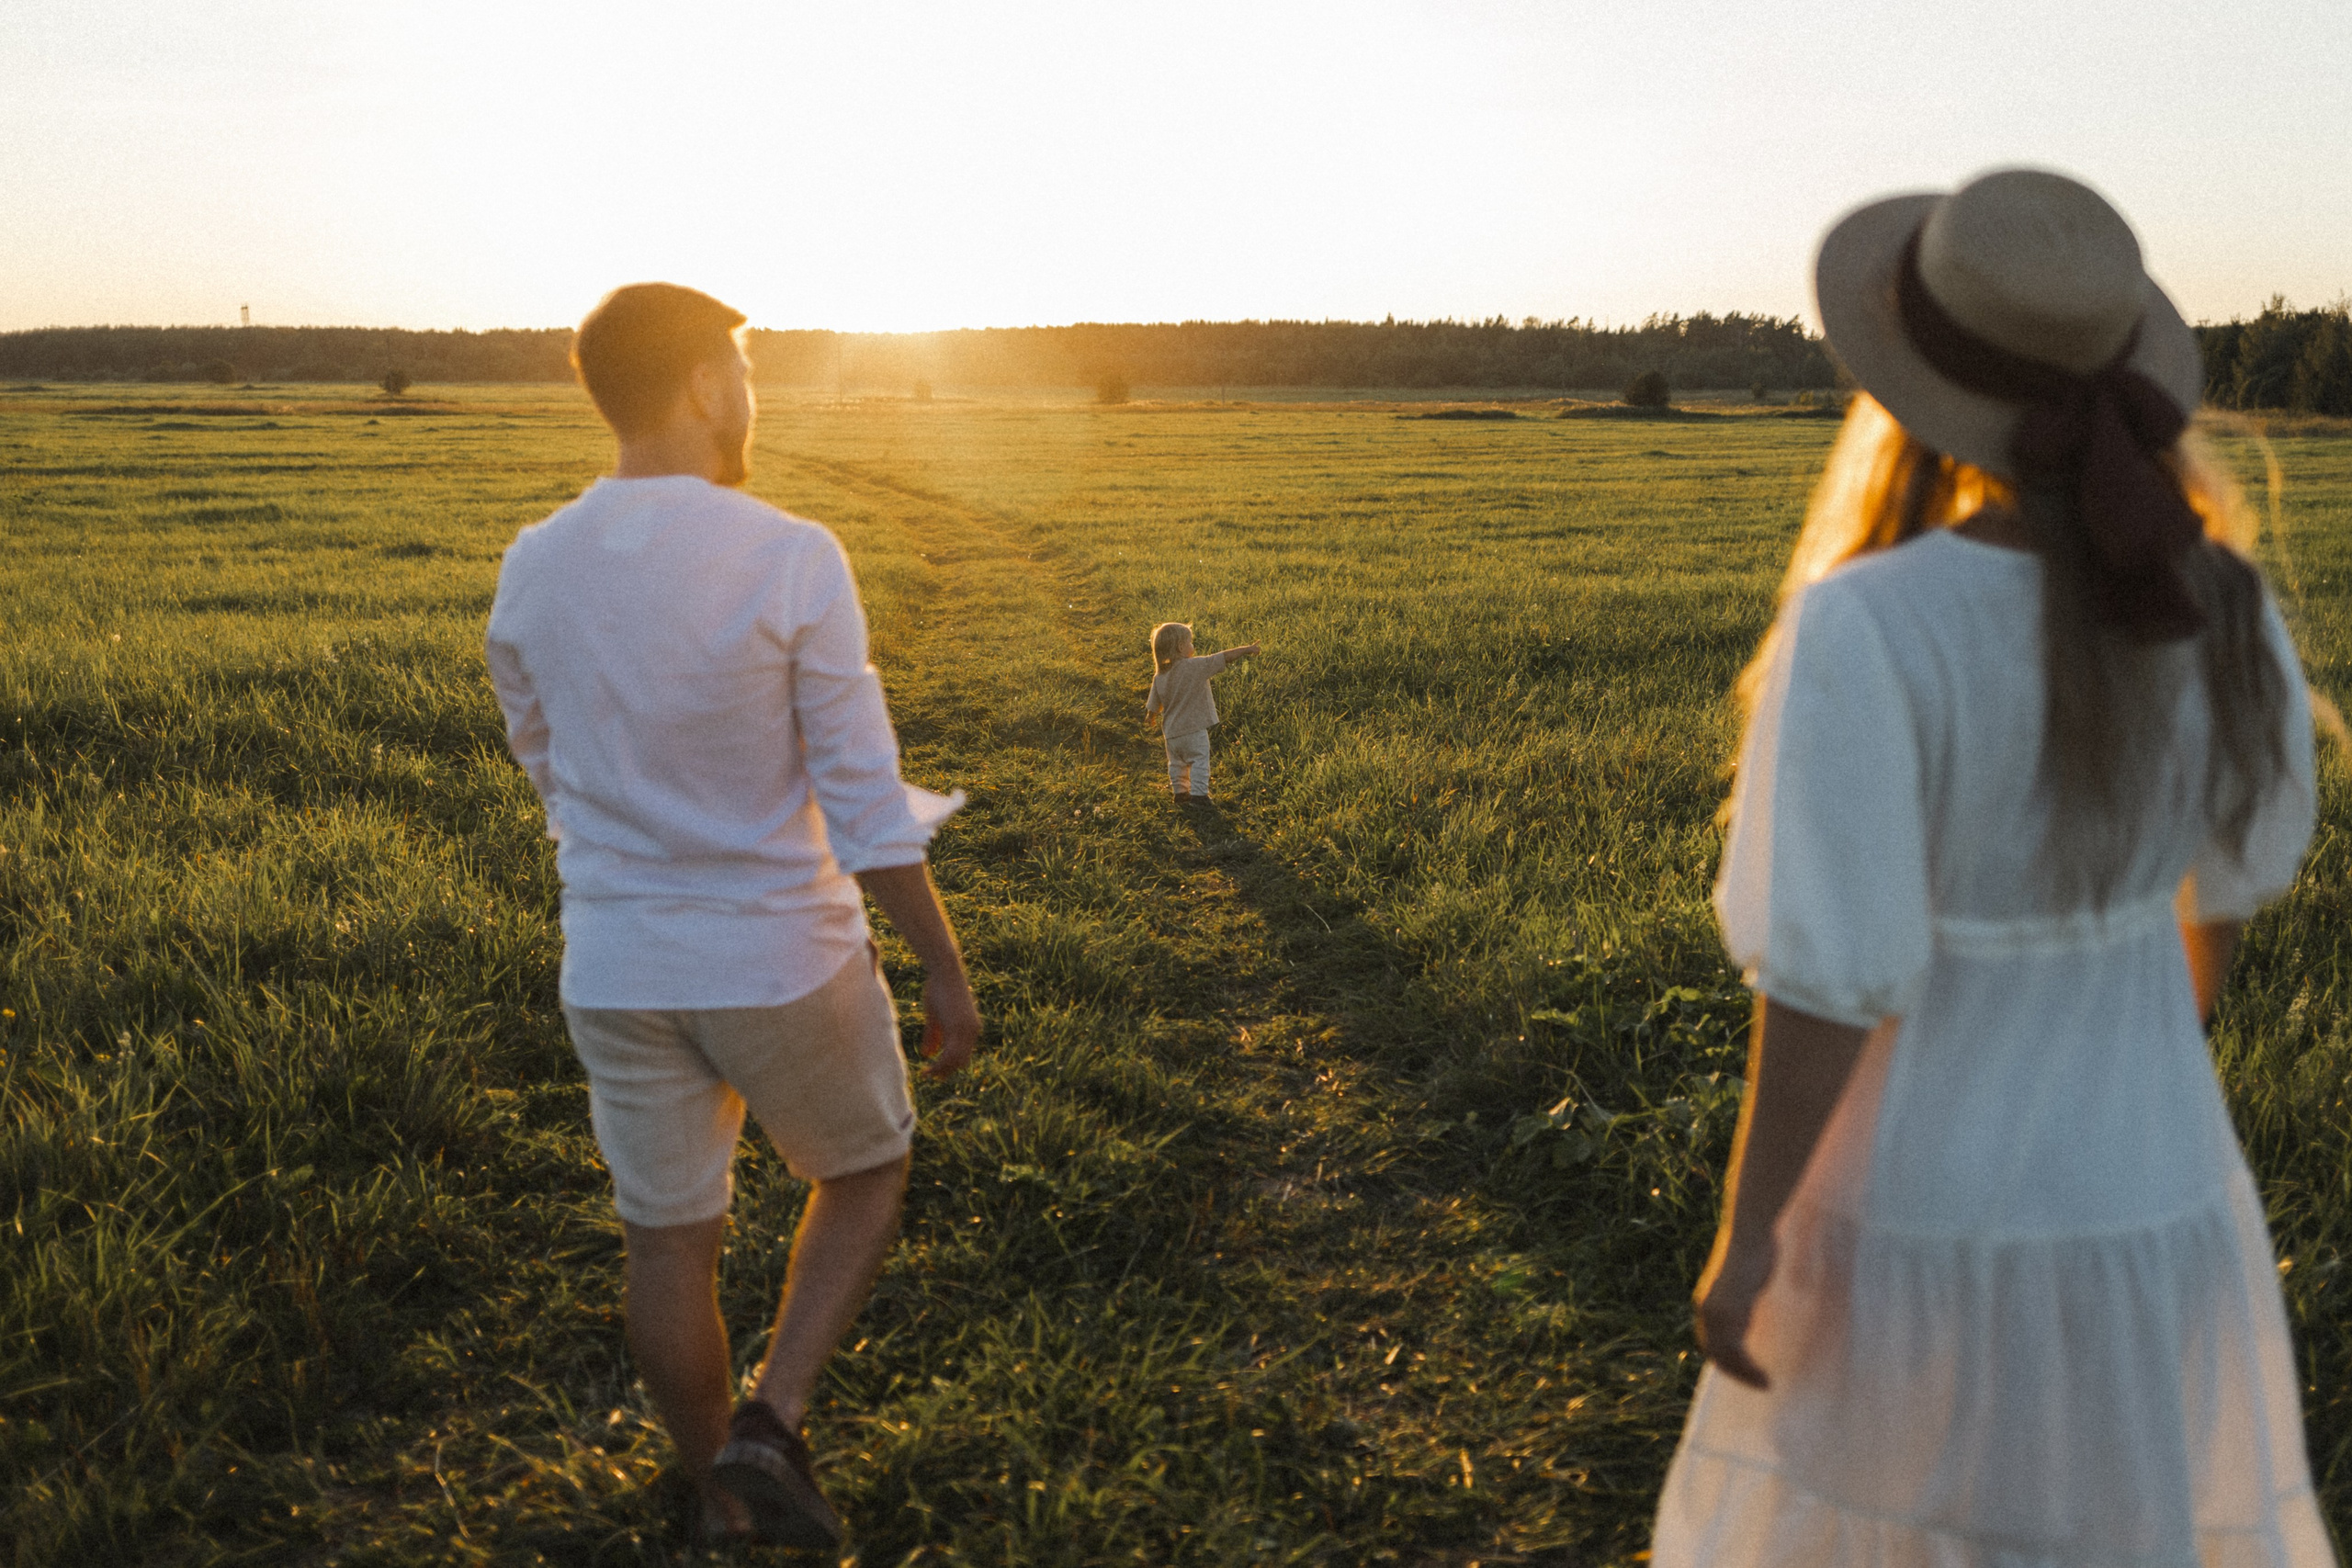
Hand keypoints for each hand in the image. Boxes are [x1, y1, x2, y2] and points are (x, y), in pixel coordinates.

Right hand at [919, 968, 981, 1080]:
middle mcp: (972, 1031)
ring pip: (956, 1061)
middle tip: (930, 1076)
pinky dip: (940, 1065)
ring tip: (927, 1075)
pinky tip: (928, 1069)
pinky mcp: (958, 1028)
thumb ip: (933, 1035)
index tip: (934, 1071)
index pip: (962, 1055)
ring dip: (941, 1070)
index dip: (949, 1065)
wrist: (945, 971)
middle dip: (946, 1071)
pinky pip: (950, 1054)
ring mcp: (967, 1030)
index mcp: (971, 1028)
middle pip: (961, 1061)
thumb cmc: (939, 989)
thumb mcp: (935, 1016)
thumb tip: (927, 1054)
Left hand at [1692, 1230, 1775, 1388]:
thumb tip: (1749, 1312)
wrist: (1750, 1234)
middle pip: (1714, 1352)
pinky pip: (1735, 1349)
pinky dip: (1747, 1367)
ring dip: (1743, 1374)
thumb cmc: (1752, 1251)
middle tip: (1758, 1384)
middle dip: (1734, 1372)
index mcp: (1708, 1303)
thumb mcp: (1743, 1281)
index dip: (1725, 1359)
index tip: (1744, 1371)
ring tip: (1764, 1384)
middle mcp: (1707, 1310)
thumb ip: (1741, 1299)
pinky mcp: (1730, 1312)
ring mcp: (1717, 1312)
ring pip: (1724, 1355)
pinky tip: (1763, 1374)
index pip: (1710, 1341)